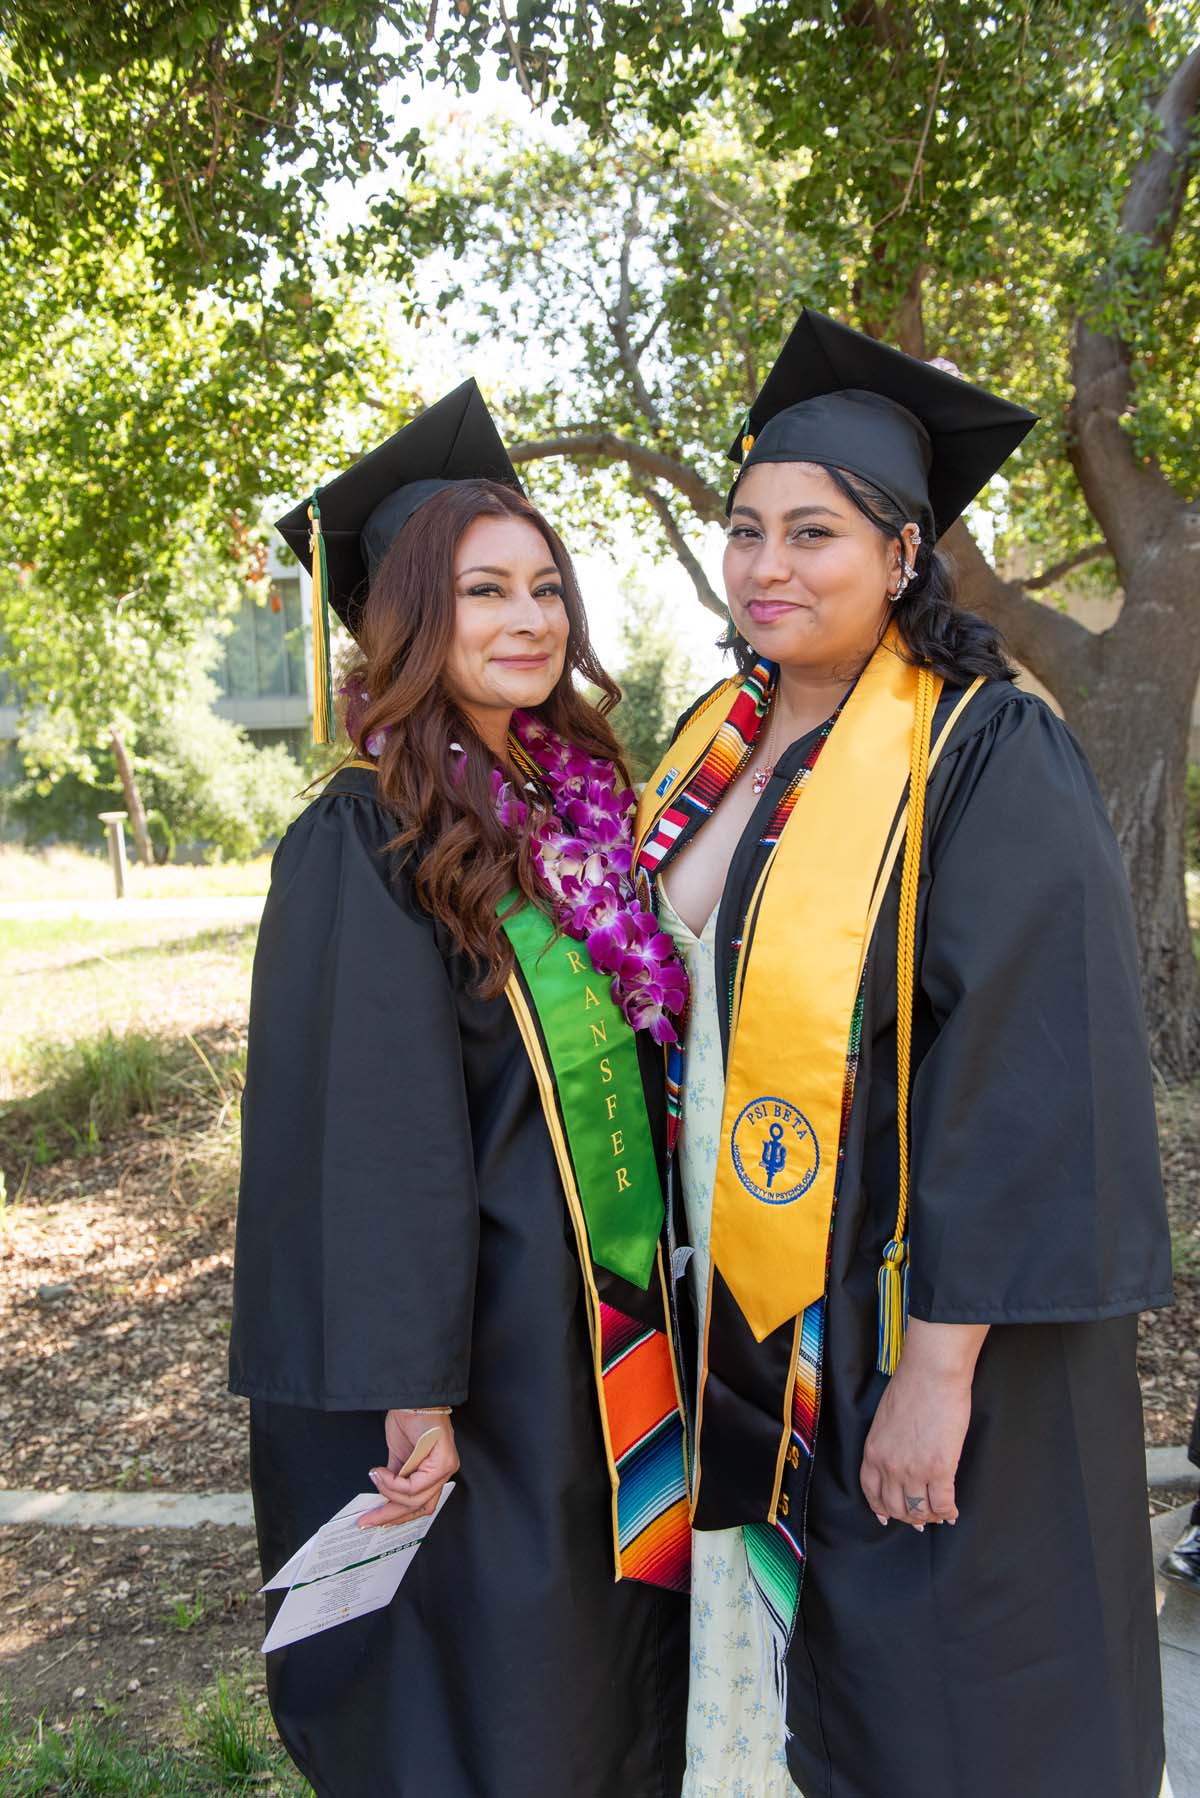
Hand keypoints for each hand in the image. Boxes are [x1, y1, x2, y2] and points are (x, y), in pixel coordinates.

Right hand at [358, 1409, 459, 1529]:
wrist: (411, 1398)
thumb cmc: (408, 1421)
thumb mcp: (398, 1456)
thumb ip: (395, 1478)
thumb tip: (382, 1497)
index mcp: (434, 1472)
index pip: (419, 1505)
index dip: (395, 1516)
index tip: (374, 1519)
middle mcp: (443, 1472)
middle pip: (419, 1507)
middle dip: (389, 1515)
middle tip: (368, 1519)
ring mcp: (445, 1468)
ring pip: (416, 1500)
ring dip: (390, 1493)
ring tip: (377, 1479)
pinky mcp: (442, 1461)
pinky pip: (414, 1486)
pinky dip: (394, 1483)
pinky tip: (382, 1472)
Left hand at [859, 1321, 987, 1529]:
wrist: (931, 1374)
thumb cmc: (911, 1387)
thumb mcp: (885, 1419)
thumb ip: (887, 1444)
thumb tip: (899, 1461)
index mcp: (873, 1452)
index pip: (871, 1492)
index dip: (881, 1509)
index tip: (888, 1517)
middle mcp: (889, 1466)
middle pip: (896, 1507)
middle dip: (909, 1517)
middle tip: (921, 1519)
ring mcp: (914, 1470)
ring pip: (920, 1510)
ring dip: (930, 1516)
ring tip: (939, 1514)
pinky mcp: (940, 1468)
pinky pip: (943, 1503)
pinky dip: (948, 1512)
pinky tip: (953, 1511)